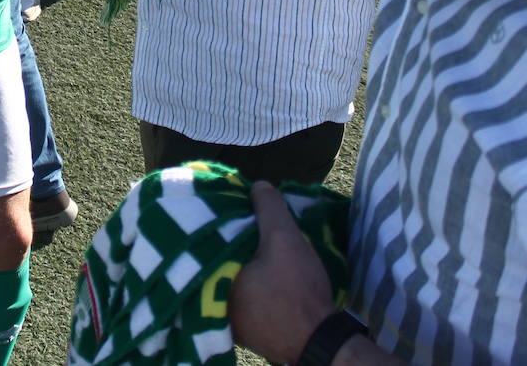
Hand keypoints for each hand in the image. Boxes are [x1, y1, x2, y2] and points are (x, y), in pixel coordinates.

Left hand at [227, 182, 338, 363]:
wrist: (321, 342)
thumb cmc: (298, 291)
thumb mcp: (285, 240)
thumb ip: (269, 208)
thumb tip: (257, 185)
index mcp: (212, 282)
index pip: (204, 242)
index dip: (214, 222)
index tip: (222, 206)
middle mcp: (211, 304)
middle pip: (214, 261)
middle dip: (224, 241)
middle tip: (235, 220)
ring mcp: (228, 320)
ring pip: (226, 279)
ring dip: (236, 262)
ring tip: (246, 239)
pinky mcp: (245, 329)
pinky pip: (237, 296)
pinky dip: (245, 281)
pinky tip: (257, 268)